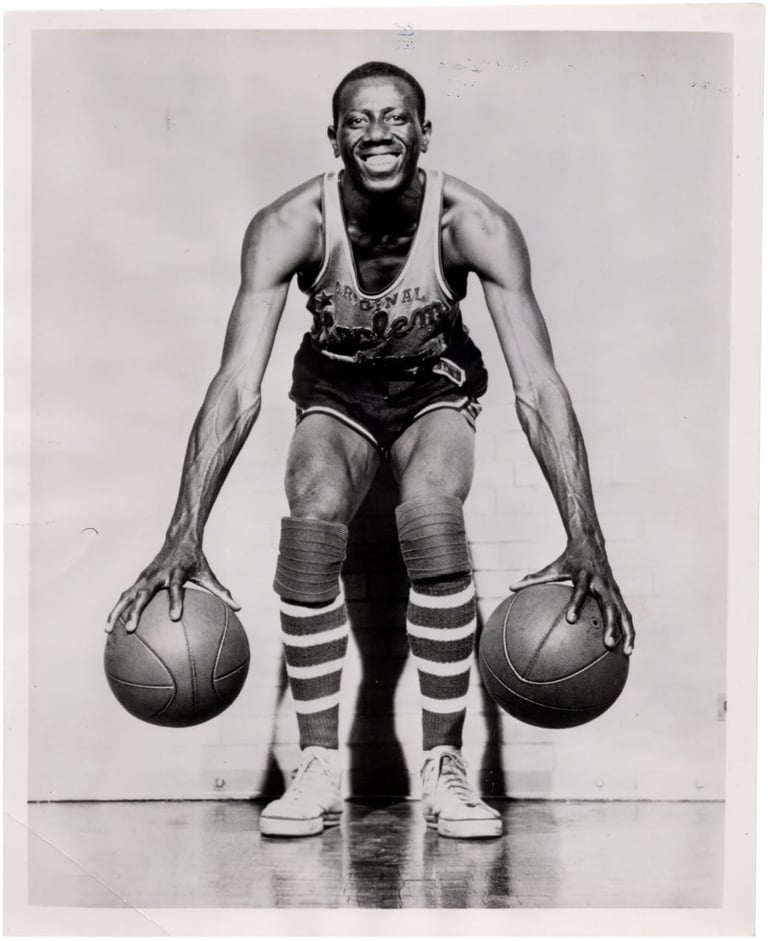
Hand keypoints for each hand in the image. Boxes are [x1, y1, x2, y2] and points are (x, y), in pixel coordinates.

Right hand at [106, 536, 239, 633]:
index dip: (175, 601)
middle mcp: (157, 575)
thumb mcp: (208, 575)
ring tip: (108, 630)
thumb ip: (222, 592)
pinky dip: (117, 609)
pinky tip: (111, 626)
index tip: (174, 617)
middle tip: (130, 629)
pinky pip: (125, 596)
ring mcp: (145, 577)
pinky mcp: (139, 580)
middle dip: (136, 611)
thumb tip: (239, 608)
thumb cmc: (195, 561)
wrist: (178, 539)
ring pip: (127, 595)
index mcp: (176, 574)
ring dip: (117, 611)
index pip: (175, 588)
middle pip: (143, 594)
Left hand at [510, 542, 634, 655]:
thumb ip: (533, 579)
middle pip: (609, 606)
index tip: (570, 619)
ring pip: (624, 613)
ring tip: (627, 653)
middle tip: (607, 644)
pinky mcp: (619, 595)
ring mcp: (613, 590)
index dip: (576, 604)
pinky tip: (628, 649)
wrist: (591, 543)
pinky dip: (629, 630)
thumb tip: (511, 587)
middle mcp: (602, 584)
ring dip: (627, 632)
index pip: (581, 591)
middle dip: (610, 625)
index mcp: (585, 576)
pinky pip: (626, 614)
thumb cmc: (569, 559)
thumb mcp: (552, 568)